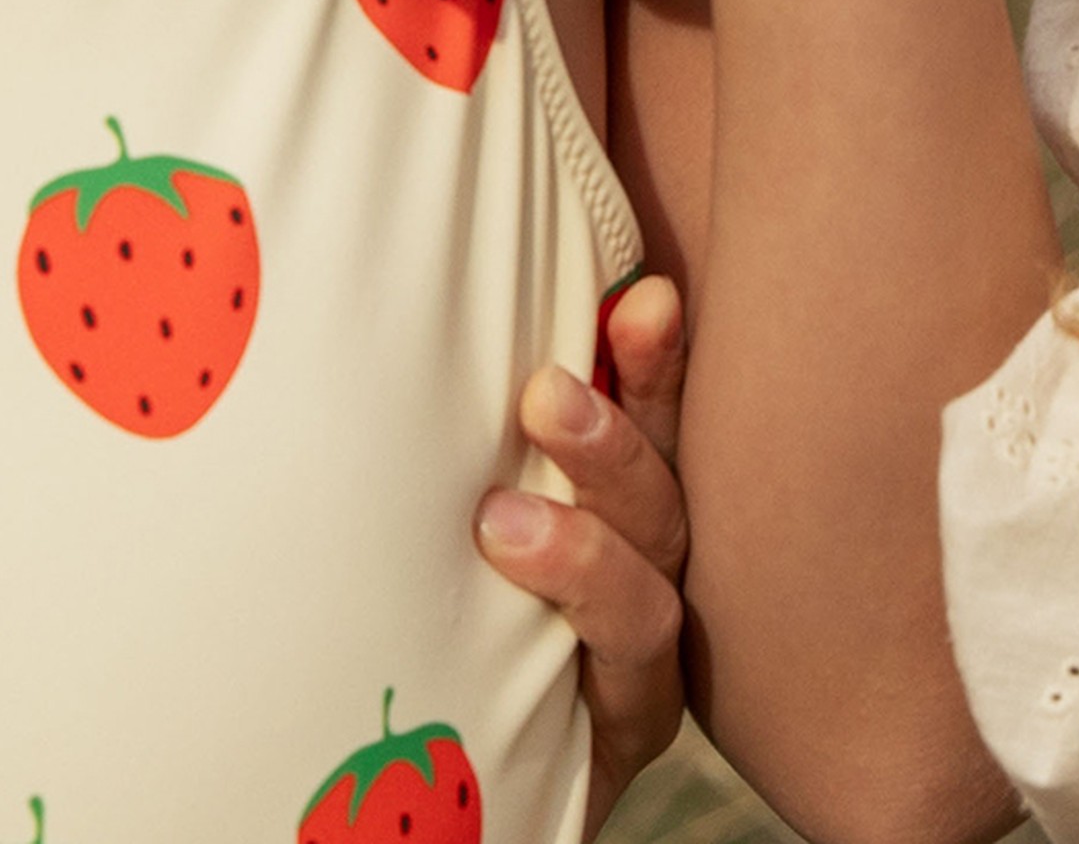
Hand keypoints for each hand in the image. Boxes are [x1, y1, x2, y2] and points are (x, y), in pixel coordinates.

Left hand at [476, 277, 687, 838]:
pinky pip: (623, 699)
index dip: (657, 366)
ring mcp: (633, 677)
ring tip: (501, 525)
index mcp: (616, 521)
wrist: (426, 787)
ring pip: (650, 604)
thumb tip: (415, 291)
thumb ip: (475, 442)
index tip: (642, 299)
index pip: (651, 427)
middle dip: (617, 442)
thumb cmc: (435, 622)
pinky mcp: (605, 753)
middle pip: (663, 504)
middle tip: (546, 394)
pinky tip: (519, 620)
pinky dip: (584, 647)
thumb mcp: (458, 516)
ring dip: (588, 552)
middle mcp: (643, 588)